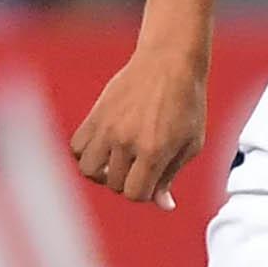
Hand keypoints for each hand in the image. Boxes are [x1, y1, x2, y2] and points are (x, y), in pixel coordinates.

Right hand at [71, 48, 206, 209]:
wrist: (169, 62)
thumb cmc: (186, 103)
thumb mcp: (190, 143)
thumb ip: (171, 175)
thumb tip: (163, 205)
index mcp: (153, 150)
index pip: (135, 194)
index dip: (144, 193)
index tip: (152, 180)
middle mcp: (126, 141)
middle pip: (114, 184)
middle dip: (127, 181)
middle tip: (140, 166)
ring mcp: (108, 127)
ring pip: (89, 170)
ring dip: (102, 172)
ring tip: (116, 161)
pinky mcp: (96, 114)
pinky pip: (77, 147)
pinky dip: (87, 154)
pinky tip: (104, 147)